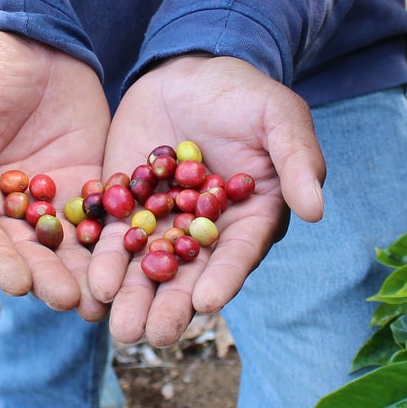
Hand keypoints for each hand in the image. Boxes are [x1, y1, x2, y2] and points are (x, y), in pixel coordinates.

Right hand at [0, 30, 109, 315]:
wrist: (26, 38)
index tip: (18, 283)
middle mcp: (4, 207)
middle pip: (25, 250)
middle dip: (46, 277)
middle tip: (69, 300)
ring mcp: (48, 199)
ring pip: (65, 245)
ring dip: (81, 274)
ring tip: (101, 301)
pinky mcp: (87, 185)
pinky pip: (101, 217)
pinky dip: (114, 241)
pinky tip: (133, 261)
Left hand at [89, 55, 324, 345]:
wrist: (193, 72)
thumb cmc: (247, 96)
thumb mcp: (280, 118)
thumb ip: (298, 161)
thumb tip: (316, 210)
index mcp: (249, 220)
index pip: (237, 256)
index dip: (224, 279)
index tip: (207, 303)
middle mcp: (206, 234)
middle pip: (189, 277)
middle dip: (170, 306)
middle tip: (153, 335)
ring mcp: (164, 225)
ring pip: (148, 269)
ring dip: (132, 298)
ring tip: (115, 326)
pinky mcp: (128, 209)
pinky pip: (113, 241)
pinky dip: (102, 263)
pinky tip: (90, 285)